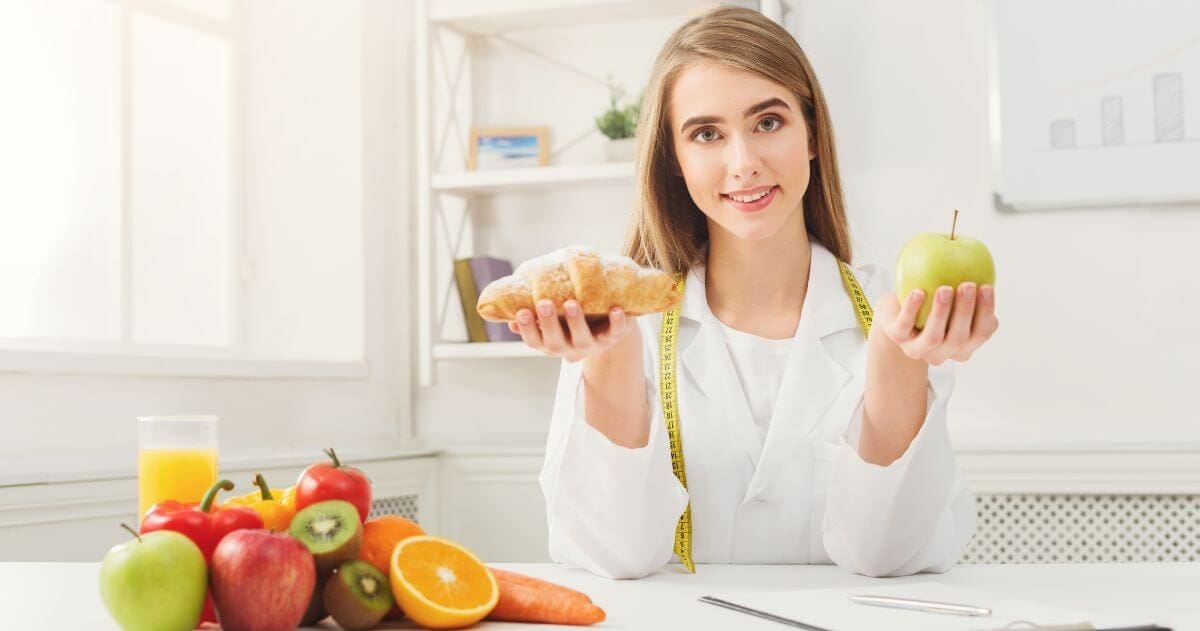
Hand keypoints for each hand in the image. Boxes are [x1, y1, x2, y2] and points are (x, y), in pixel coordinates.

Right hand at [509, 299, 636, 362]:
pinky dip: (616, 322)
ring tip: (571, 303)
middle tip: (544, 304)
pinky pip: (616, 332)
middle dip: (549, 325)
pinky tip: (616, 310)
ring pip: (583, 341)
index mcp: (552, 343)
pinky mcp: (614, 337)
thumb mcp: (554, 315)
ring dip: (576, 323)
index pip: (534, 341)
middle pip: (556, 343)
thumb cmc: (573, 315)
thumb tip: (507, 311)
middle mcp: (570, 348)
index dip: (527, 329)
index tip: (521, 312)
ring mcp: (593, 345)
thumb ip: (536, 312)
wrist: (609, 324)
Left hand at [874, 283, 997, 365]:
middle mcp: (943, 353)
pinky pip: (905, 325)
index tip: (986, 287)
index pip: (982, 333)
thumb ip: (969, 292)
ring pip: (934, 337)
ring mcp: (918, 349)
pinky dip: (912, 308)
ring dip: (941, 312)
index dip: (986, 312)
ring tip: (945, 289)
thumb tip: (986, 271)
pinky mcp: (896, 338)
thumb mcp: (953, 298)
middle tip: (968, 286)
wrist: (895, 313)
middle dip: (965, 311)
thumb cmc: (932, 303)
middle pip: (959, 338)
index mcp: (963, 346)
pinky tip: (919, 292)